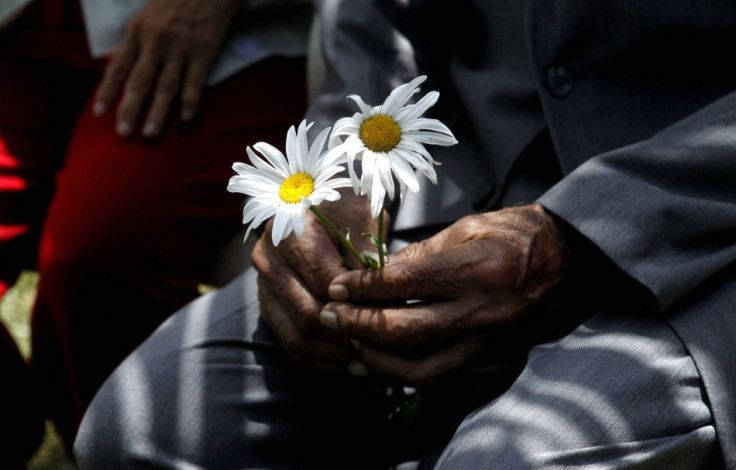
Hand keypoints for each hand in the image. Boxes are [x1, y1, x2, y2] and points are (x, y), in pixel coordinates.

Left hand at [93, 0, 241, 137]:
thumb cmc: (172, 4)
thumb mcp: (143, 18)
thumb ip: (127, 43)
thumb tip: (106, 59)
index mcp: (137, 33)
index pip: (118, 67)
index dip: (107, 91)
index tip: (99, 113)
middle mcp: (156, 43)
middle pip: (140, 81)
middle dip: (130, 108)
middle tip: (124, 133)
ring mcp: (180, 50)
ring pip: (166, 86)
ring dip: (158, 112)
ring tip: (150, 133)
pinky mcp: (203, 53)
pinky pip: (195, 81)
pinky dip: (191, 100)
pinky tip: (186, 118)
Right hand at [252, 189, 387, 373]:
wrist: (311, 196)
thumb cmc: (343, 201)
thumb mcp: (361, 215)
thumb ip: (369, 253)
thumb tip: (385, 299)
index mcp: (289, 232)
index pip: (325, 283)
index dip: (359, 305)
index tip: (392, 318)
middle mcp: (268, 260)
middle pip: (308, 314)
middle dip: (348, 336)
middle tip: (384, 349)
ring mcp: (263, 286)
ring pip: (296, 336)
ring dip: (334, 356)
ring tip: (369, 363)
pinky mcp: (269, 305)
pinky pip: (290, 344)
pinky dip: (319, 361)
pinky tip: (349, 365)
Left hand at [320, 204, 568, 385]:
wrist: (567, 259)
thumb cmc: (516, 233)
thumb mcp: (468, 226)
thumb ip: (420, 253)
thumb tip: (375, 275)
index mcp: (479, 267)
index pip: (405, 282)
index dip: (363, 287)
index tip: (336, 285)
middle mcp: (484, 309)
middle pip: (406, 330)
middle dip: (358, 324)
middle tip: (328, 315)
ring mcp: (488, 336)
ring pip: (420, 366)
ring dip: (375, 357)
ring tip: (346, 340)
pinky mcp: (487, 351)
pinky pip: (437, 373)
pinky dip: (400, 372)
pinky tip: (374, 361)